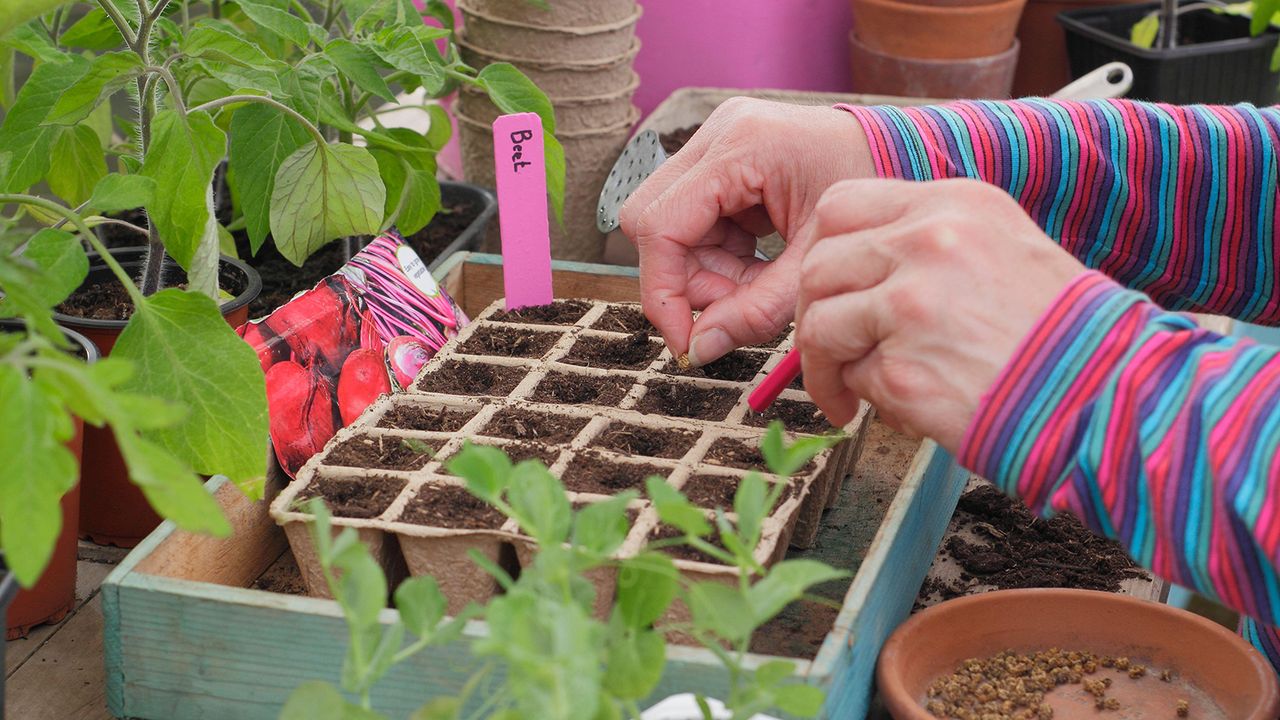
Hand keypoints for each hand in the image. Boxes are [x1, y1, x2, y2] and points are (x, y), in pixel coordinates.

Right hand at [620, 98, 874, 364]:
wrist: (906, 154)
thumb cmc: (871, 199)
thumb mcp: (815, 262)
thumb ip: (758, 309)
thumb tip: (701, 349)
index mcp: (742, 146)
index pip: (660, 225)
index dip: (662, 291)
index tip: (685, 340)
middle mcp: (719, 133)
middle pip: (651, 220)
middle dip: (683, 279)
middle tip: (729, 311)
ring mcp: (717, 140)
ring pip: (668, 225)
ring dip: (703, 271)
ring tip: (756, 286)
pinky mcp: (722, 156)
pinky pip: (692, 219)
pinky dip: (717, 255)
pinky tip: (756, 265)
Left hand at [795, 178, 1087, 451]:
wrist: (1113, 397)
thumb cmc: (1066, 337)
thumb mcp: (1004, 249)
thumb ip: (930, 246)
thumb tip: (859, 270)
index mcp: (953, 204)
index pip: (841, 205)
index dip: (822, 251)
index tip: (827, 287)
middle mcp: (928, 242)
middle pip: (817, 265)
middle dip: (811, 315)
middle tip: (825, 350)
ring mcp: (912, 304)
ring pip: (820, 325)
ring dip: (825, 367)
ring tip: (849, 394)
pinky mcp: (903, 369)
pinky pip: (853, 380)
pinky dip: (868, 400)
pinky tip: (909, 409)